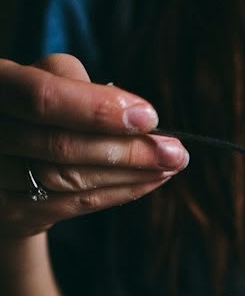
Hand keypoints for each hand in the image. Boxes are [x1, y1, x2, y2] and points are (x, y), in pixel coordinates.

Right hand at [0, 54, 187, 239]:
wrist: (1, 164)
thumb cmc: (35, 111)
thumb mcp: (46, 82)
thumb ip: (78, 87)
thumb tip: (136, 115)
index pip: (42, 99)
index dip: (96, 109)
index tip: (149, 116)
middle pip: (62, 146)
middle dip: (126, 149)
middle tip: (176, 150)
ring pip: (70, 179)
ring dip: (130, 174)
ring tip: (171, 165)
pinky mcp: (15, 213)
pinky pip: (75, 204)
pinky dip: (119, 192)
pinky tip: (151, 181)